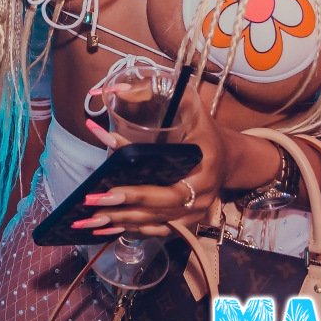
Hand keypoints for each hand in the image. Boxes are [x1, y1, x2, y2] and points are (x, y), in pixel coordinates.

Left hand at [75, 84, 226, 238]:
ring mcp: (195, 212)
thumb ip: (158, 93)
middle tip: (94, 202)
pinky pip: (159, 230)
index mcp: (204, 166)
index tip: (110, 186)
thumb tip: (116, 90)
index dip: (139, 189)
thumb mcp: (190, 106)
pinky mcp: (187, 221)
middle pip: (160, 206)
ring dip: (123, 222)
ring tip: (91, 219)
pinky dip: (133, 230)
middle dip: (124, 207)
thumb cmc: (202, 130)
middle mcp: (201, 195)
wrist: (229, 158)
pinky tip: (108, 229)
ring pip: (156, 222)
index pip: (169, 183)